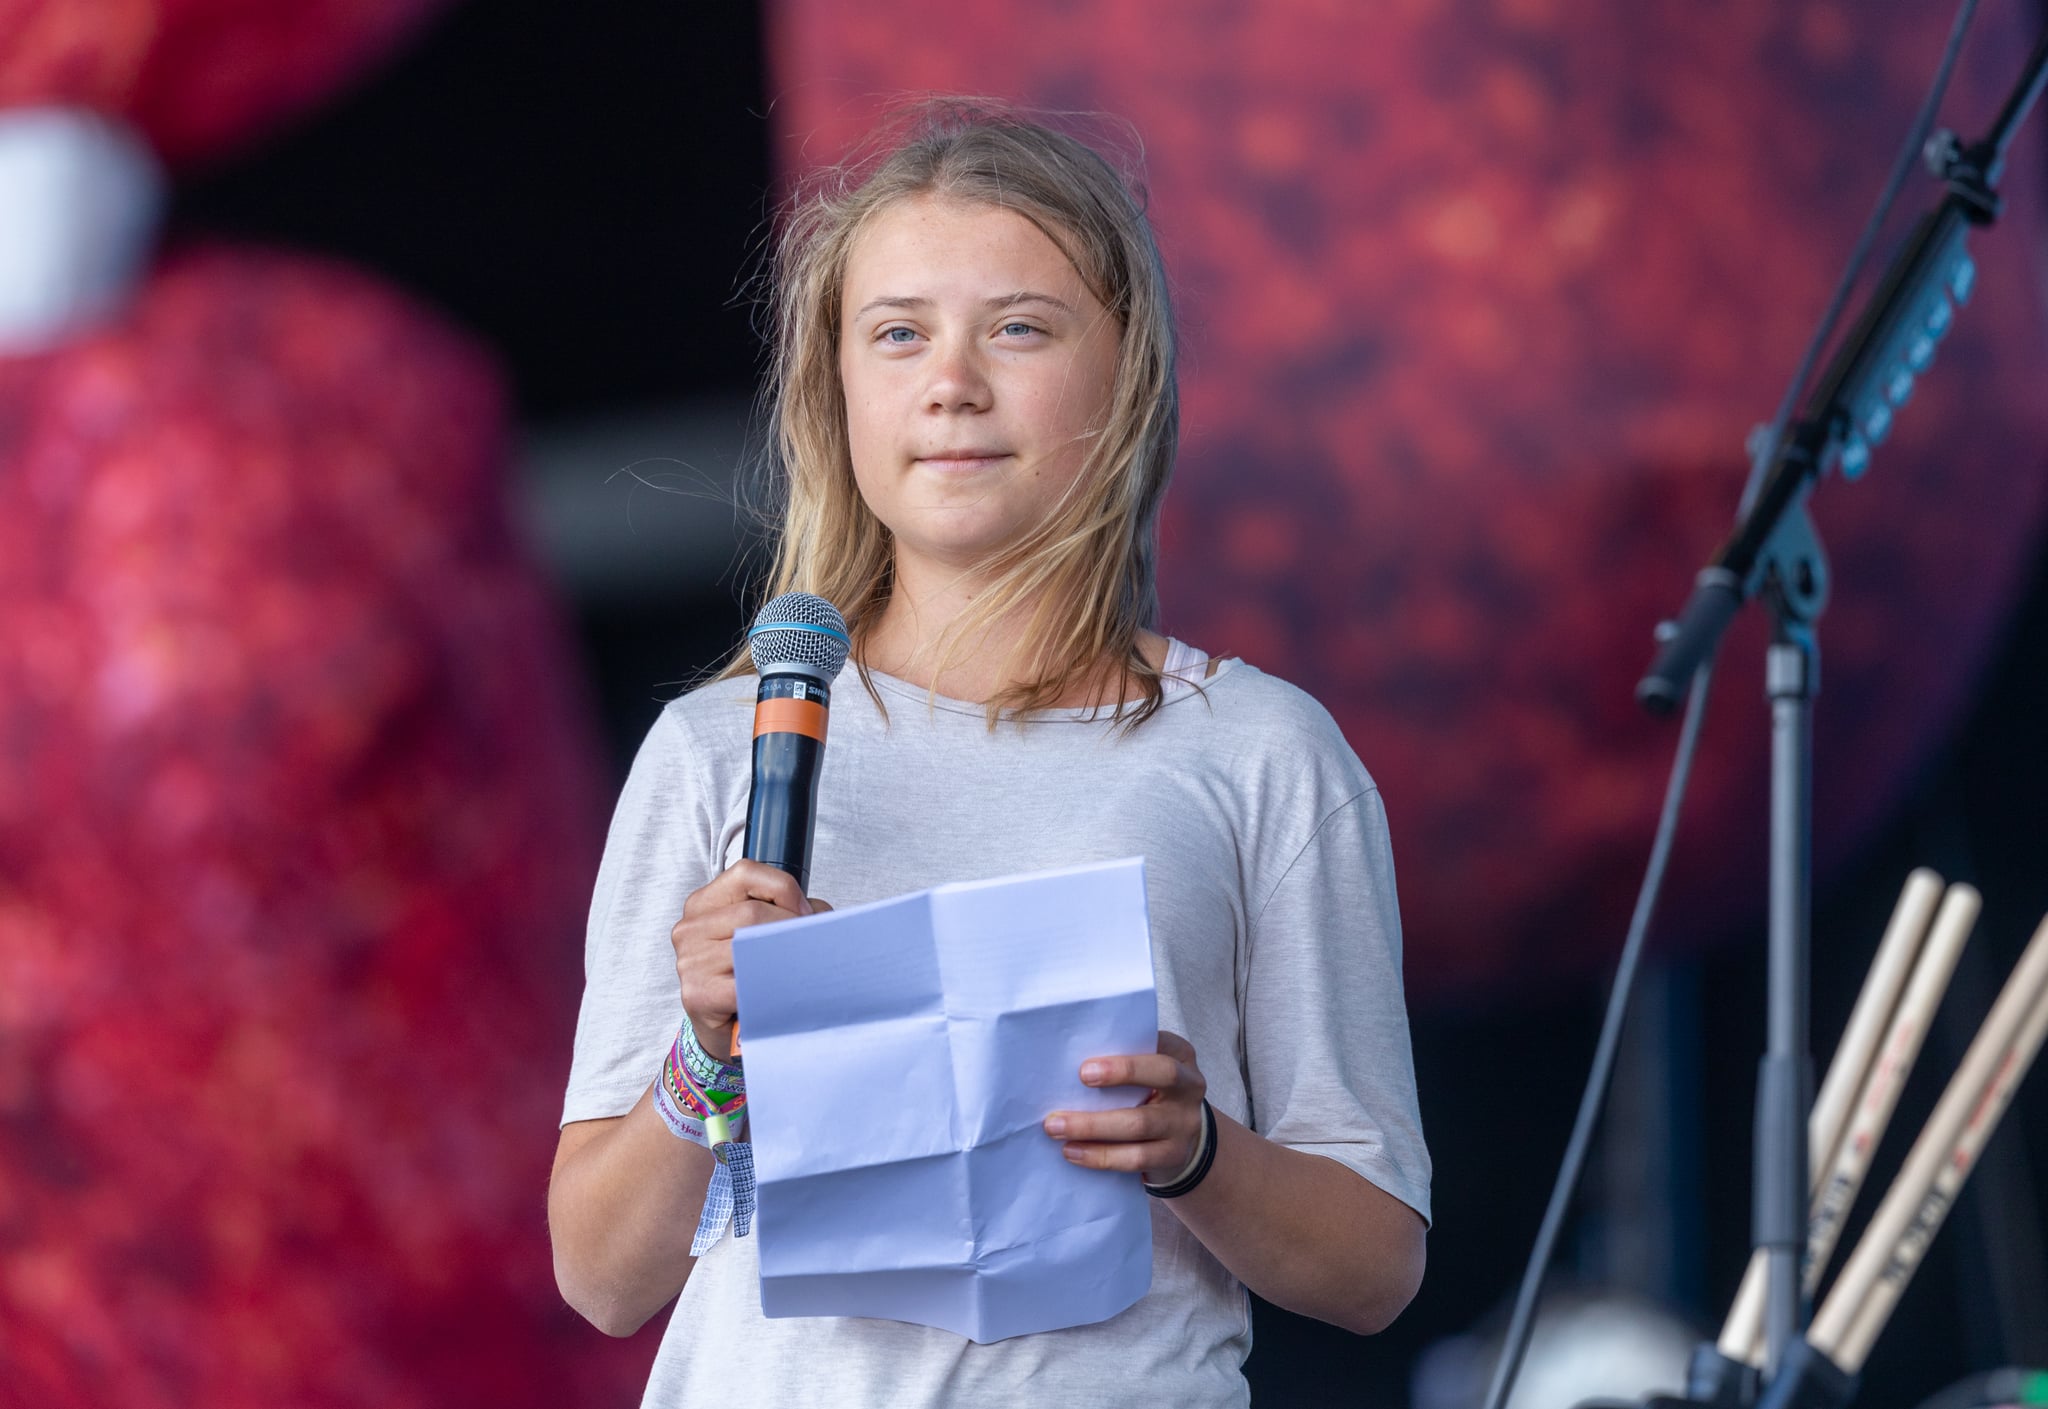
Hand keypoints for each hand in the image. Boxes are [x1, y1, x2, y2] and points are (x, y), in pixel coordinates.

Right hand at [670, 860, 829, 1060]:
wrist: (723, 1027)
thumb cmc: (743, 974)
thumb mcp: (758, 933)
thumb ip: (787, 913)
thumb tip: (819, 916)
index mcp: (703, 904)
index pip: (746, 873)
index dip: (784, 888)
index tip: (805, 913)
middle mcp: (690, 928)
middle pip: (753, 912)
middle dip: (792, 927)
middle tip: (812, 947)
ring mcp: (690, 962)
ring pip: (751, 946)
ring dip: (787, 958)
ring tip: (801, 968)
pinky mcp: (697, 994)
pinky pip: (747, 984)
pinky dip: (774, 987)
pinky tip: (784, 991)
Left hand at [1042, 1030, 1206, 1183]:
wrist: (1181, 1137)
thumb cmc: (1149, 1092)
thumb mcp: (1146, 1071)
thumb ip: (1121, 1061)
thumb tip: (1065, 1063)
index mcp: (1181, 1055)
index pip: (1163, 1043)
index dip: (1131, 1050)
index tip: (1089, 1062)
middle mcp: (1190, 1086)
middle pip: (1162, 1075)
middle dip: (1121, 1073)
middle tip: (1080, 1078)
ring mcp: (1184, 1123)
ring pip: (1140, 1124)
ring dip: (1093, 1125)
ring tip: (1056, 1127)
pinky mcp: (1174, 1155)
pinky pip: (1135, 1158)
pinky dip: (1100, 1156)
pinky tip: (1073, 1152)